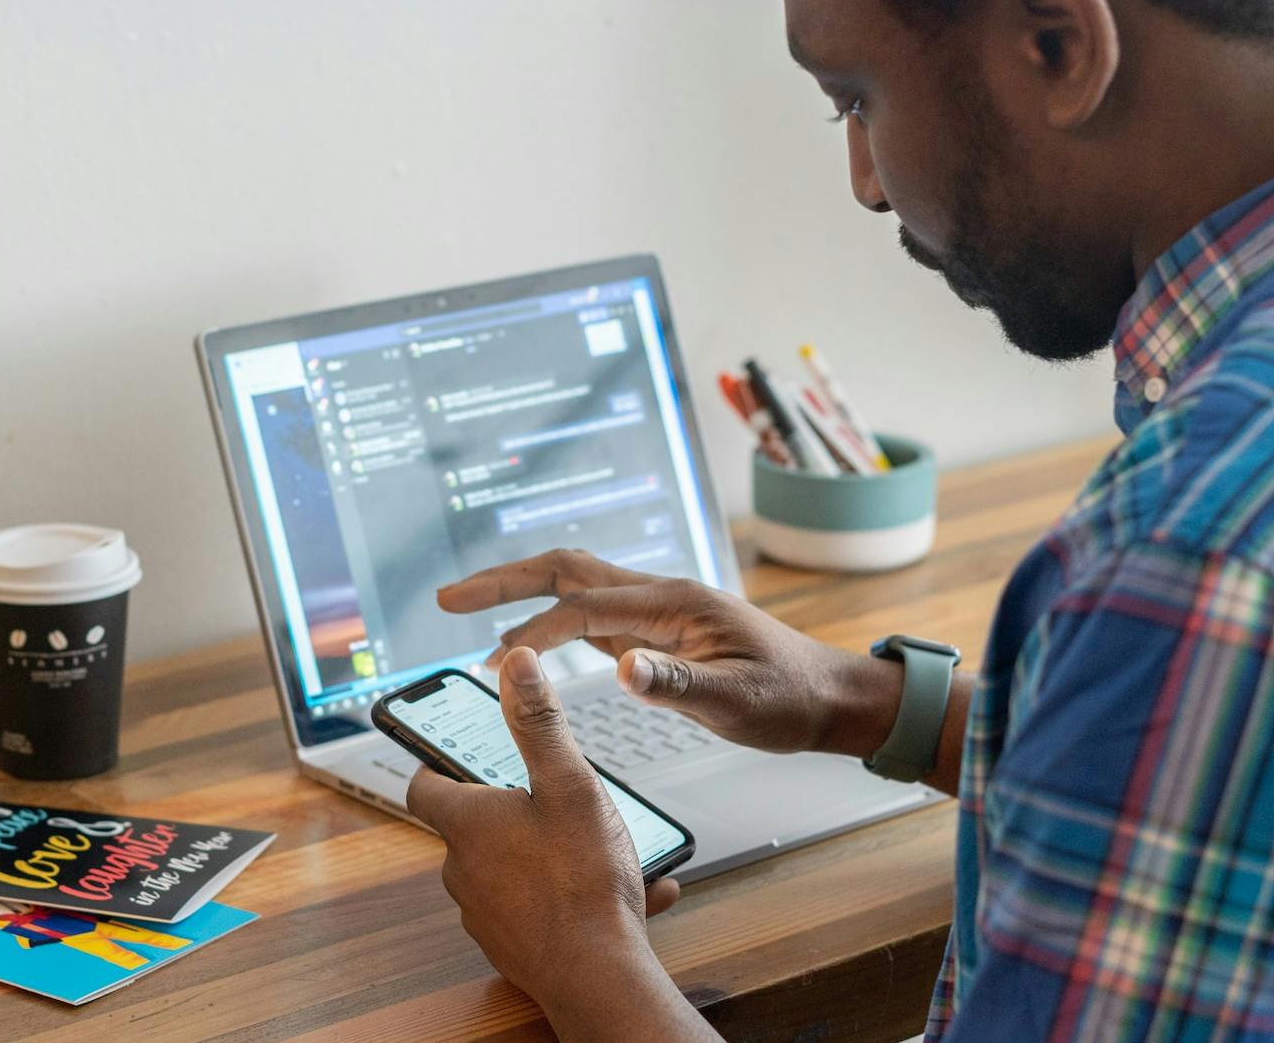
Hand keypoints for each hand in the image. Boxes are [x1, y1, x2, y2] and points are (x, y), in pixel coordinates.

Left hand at [405, 646, 681, 1009]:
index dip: (436, 763)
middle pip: (473, 826)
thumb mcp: (569, 785)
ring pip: (510, 867)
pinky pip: (537, 905)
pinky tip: (626, 892)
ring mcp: (485, 913)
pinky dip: (569, 893)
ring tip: (606, 849)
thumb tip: (517, 663)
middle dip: (513, 808)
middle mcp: (464, 870)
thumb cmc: (581, 880)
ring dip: (549, 853)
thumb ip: (541, 723)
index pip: (424, 785)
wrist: (598, 976)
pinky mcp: (511, 945)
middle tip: (554, 795)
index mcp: (468, 823)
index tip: (456, 751)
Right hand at [438, 549, 901, 758]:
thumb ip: (681, 686)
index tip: (487, 652)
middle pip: (568, 570)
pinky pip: (593, 613)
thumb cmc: (790, 699)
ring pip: (577, 585)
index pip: (584, 605)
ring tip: (468, 611)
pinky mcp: (658, 633)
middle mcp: (660, 596)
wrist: (827, 696)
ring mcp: (657, 612)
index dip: (532, 626)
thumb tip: (623, 671)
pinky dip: (550, 618)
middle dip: (505, 580)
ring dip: (522, 593)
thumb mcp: (739, 703)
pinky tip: (528, 639)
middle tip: (447, 599)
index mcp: (675, 604)